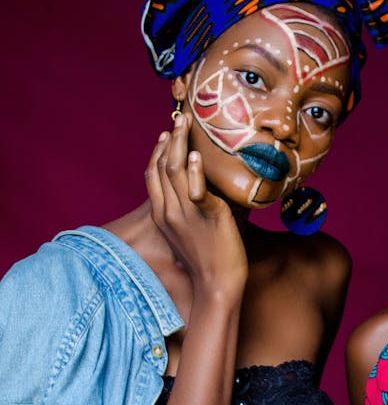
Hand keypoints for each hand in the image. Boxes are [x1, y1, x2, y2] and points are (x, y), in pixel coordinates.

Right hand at [145, 114, 247, 293]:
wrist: (218, 285)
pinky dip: (195, 172)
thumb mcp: (190, 233)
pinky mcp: (208, 216)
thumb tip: (197, 196)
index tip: (165, 135)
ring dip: (181, 143)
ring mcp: (187, 214)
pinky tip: (197, 156)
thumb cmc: (209, 261)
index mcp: (163, 216)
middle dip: (170, 140)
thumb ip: (188, 212)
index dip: (158, 153)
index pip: (153, 176)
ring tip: (187, 124)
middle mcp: (170, 212)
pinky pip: (196, 190)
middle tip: (181, 119)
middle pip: (163, 167)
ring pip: (176, 171)